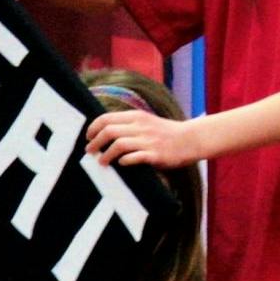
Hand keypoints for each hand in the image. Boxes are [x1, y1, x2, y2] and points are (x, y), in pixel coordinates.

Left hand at [86, 109, 204, 168]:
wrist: (191, 139)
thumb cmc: (166, 133)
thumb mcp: (147, 121)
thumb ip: (129, 124)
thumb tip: (105, 132)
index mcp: (137, 116)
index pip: (106, 118)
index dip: (93, 128)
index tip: (88, 138)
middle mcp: (141, 127)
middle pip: (109, 131)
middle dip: (95, 143)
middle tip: (90, 151)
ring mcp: (148, 141)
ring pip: (118, 144)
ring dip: (106, 155)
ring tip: (102, 162)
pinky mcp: (155, 155)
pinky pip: (134, 158)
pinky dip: (124, 161)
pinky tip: (122, 164)